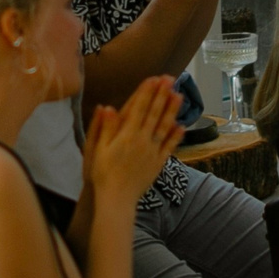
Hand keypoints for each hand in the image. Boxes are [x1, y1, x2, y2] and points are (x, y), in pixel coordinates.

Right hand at [85, 76, 184, 204]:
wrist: (116, 199)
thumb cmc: (102, 174)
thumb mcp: (97, 149)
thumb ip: (105, 128)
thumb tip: (107, 107)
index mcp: (126, 135)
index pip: (138, 109)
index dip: (146, 93)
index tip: (154, 78)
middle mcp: (142, 141)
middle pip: (154, 114)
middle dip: (162, 95)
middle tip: (170, 79)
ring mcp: (152, 152)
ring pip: (164, 127)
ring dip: (172, 110)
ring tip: (179, 95)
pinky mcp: (158, 163)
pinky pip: (169, 147)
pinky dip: (175, 136)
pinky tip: (181, 126)